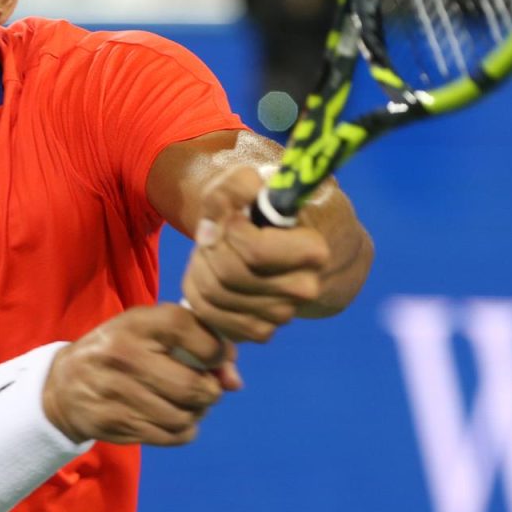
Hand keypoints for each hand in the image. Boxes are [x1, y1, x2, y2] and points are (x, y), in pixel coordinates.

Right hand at [42, 304, 233, 446]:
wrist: (65, 384)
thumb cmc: (121, 349)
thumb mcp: (151, 331)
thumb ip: (198, 342)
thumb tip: (235, 382)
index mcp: (137, 323)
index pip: (193, 331)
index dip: (217, 350)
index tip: (216, 357)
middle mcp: (125, 356)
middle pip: (194, 385)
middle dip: (211, 391)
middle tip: (205, 388)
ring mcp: (117, 392)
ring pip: (185, 416)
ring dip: (196, 413)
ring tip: (187, 404)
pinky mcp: (115, 423)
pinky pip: (172, 437)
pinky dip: (183, 431)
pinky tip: (173, 419)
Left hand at [180, 165, 330, 342]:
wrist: (281, 238)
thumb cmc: (265, 206)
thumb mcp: (251, 181)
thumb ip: (235, 186)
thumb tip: (217, 218)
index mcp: (312, 252)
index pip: (255, 252)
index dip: (231, 230)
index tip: (232, 216)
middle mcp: (303, 289)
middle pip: (229, 274)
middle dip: (211, 247)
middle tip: (215, 230)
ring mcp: (282, 315)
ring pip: (214, 295)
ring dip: (200, 265)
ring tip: (212, 247)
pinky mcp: (259, 331)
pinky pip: (209, 315)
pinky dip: (198, 290)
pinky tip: (210, 270)